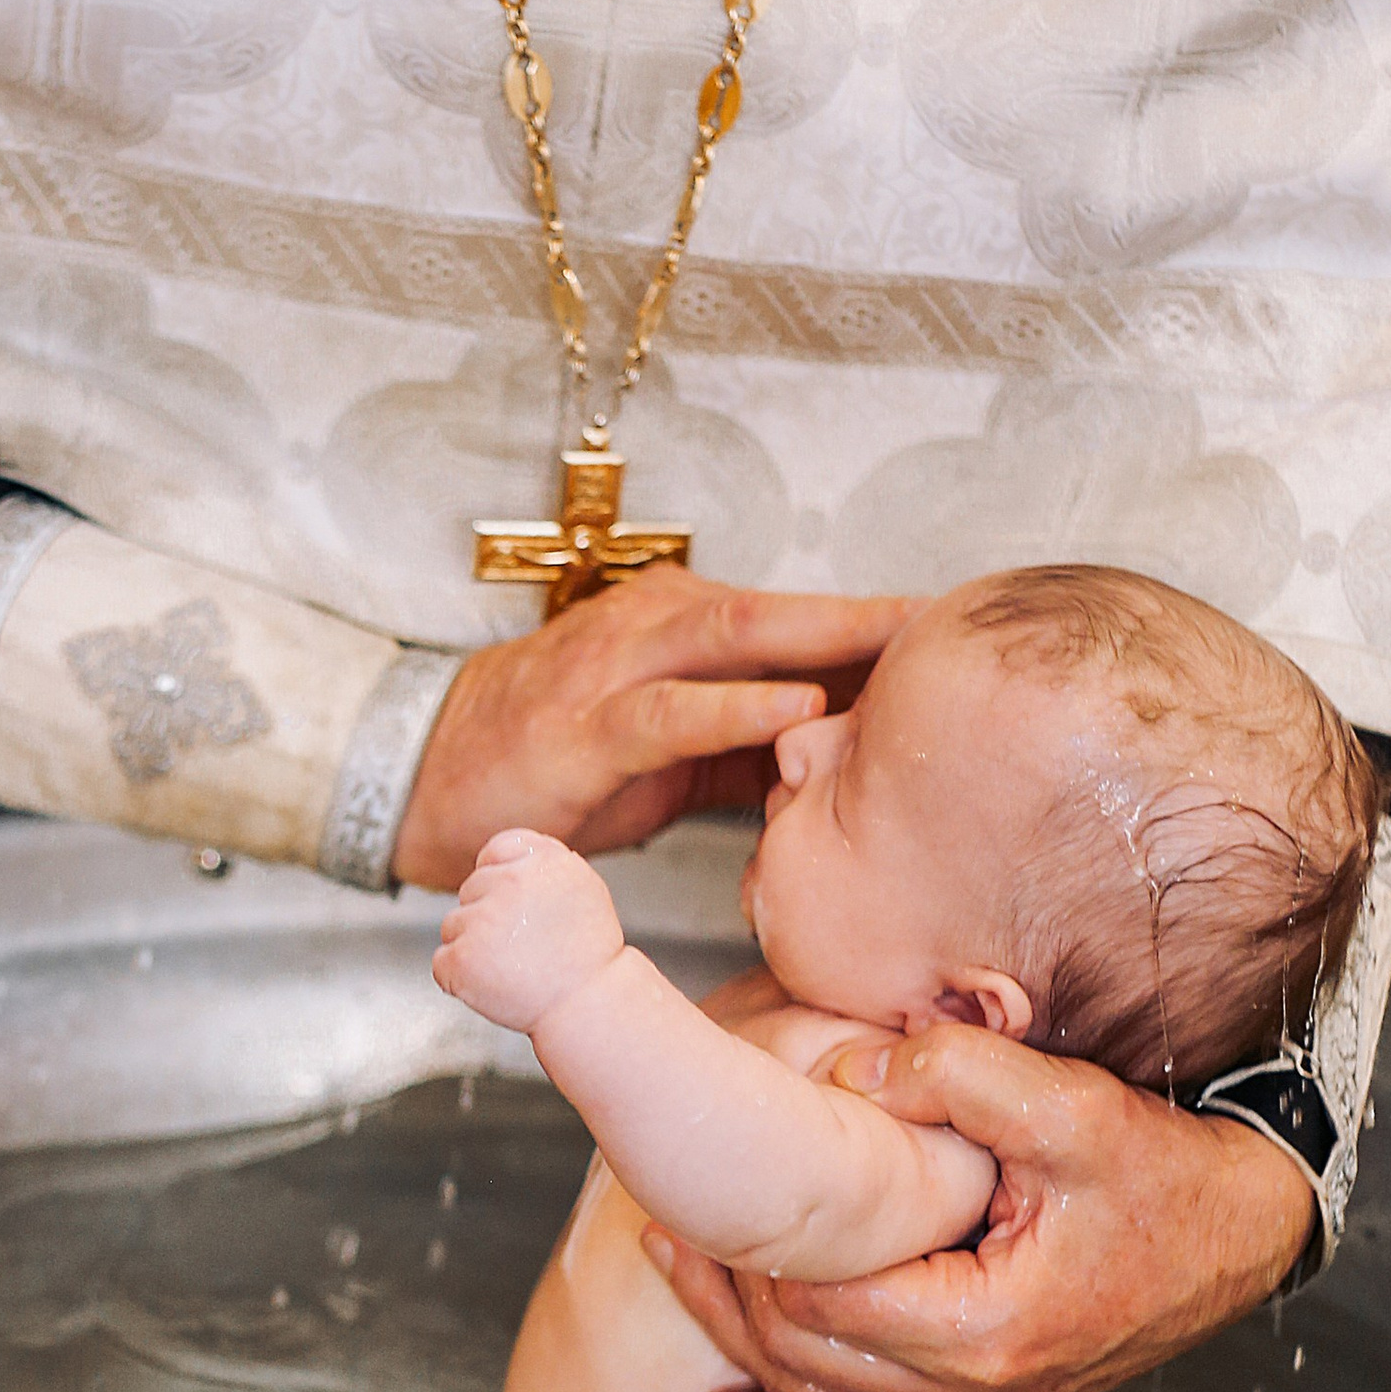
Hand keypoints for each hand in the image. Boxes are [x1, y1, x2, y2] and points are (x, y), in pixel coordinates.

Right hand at [393, 567, 914, 892]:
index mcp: (676, 627)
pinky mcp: (584, 730)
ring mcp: (614, 671)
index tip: (960, 637)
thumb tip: (852, 766)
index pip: (791, 622)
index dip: (875, 629)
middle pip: (779, 610)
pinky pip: (672, 712)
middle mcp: (650, 628)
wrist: (429, 782)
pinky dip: (740, 708)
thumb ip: (754, 746)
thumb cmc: (557, 763)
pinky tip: (800, 712)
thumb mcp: (674, 753)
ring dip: (822, 640)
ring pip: (734, 638)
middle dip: (871, 615)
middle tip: (958, 621)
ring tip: (902, 647)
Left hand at [433, 829, 622, 1033]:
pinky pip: (442, 962)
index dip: (497, 878)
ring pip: (454, 926)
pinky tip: (493, 985)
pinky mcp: (462, 957)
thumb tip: (506, 856)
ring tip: (513, 967)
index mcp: (541, 862)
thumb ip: (543, 864)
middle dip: (487, 917)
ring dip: (473, 948)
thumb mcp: (582, 889)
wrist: (588, 1006)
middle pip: (471, 891)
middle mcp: (510, 883)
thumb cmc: (588, 957)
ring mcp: (483, 920)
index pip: (495, 850)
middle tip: (522, 946)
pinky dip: (459, 979)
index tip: (510, 903)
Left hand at [643, 1025, 1314, 1391]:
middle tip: (661, 1227)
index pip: (821, 1303)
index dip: (753, 1253)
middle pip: (804, 1361)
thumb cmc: (1161, 1176)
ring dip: (740, 1351)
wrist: (1235, 1236)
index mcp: (982, 1331)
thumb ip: (961, 1079)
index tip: (702, 1195)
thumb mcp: (1072, 1108)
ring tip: (675, 1275)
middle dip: (726, 1297)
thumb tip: (853, 1071)